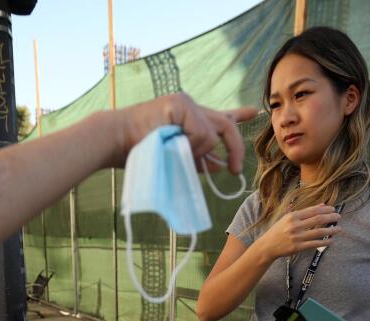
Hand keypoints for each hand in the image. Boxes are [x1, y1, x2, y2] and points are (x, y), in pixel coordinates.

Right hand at [111, 93, 256, 172]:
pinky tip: (172, 143)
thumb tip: (221, 165)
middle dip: (236, 148)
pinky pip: (202, 133)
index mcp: (188, 117)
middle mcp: (189, 106)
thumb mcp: (177, 157)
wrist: (115, 141)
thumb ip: (199, 159)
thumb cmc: (140, 152)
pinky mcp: (180, 104)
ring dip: (199, 153)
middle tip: (235, 170)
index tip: (254, 111)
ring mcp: (185, 102)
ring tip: (175, 154)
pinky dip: (192, 146)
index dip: (238, 115)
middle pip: (225, 124)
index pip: (219, 116)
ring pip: (212, 134)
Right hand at [258, 205, 341, 260]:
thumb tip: (322, 205)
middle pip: (318, 219)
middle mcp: (295, 226)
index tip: (333, 209)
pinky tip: (331, 241)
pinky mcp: (298, 247)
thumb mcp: (289, 218)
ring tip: (339, 229)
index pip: (313, 210)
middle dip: (331, 217)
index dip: (325, 209)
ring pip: (319, 232)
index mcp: (292, 216)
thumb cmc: (278, 230)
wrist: (267, 246)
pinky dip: (324, 242)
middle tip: (339, 217)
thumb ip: (305, 212)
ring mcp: (297, 237)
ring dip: (331, 230)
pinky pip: (315, 244)